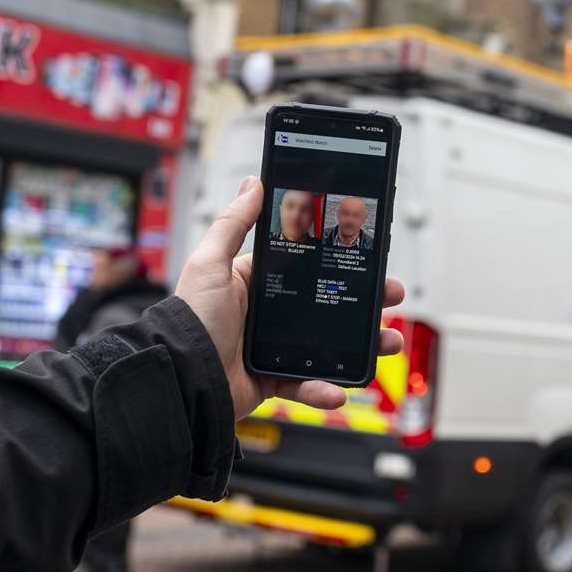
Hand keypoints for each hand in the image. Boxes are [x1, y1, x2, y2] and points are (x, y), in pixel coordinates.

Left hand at [175, 176, 404, 418]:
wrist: (181, 377)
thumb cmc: (190, 319)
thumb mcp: (210, 263)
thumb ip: (233, 223)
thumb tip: (253, 183)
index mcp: (256, 283)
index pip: (307, 267)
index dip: (338, 262)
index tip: (368, 258)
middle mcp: (266, 315)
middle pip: (326, 305)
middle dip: (363, 304)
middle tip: (390, 298)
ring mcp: (272, 348)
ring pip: (328, 346)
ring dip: (361, 346)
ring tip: (387, 342)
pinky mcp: (272, 379)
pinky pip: (305, 383)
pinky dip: (324, 388)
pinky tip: (339, 387)